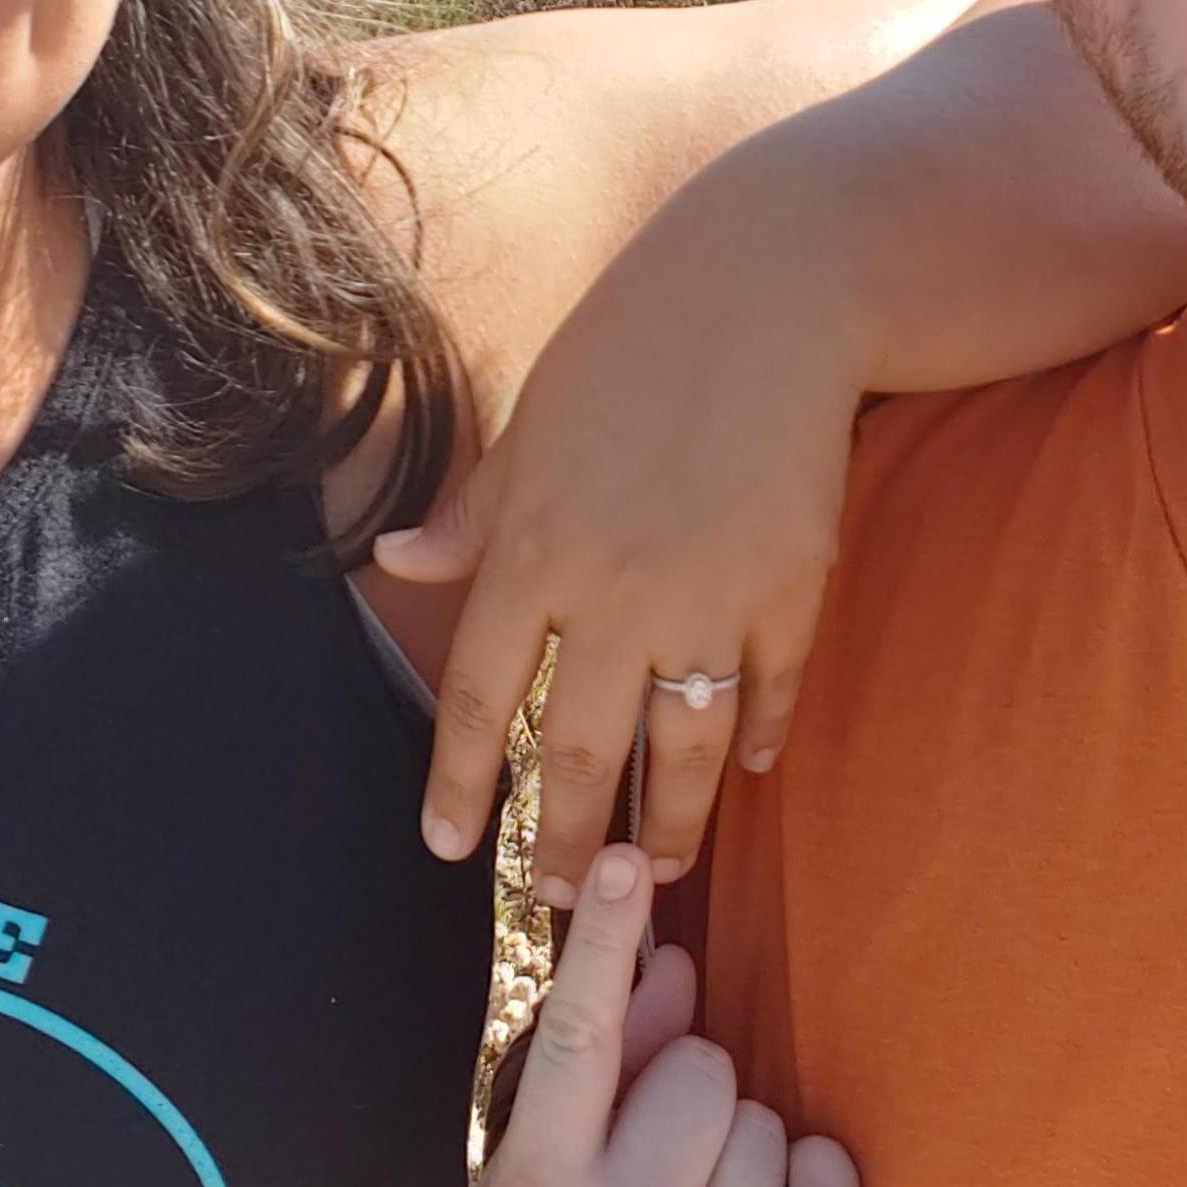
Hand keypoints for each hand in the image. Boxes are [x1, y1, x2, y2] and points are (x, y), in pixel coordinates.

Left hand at [382, 165, 863, 907]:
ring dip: (664, 824)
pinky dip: (755, 742)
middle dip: (558, 840)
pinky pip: (766, 696)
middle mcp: (612, 589)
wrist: (768, 288)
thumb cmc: (633, 345)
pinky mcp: (791, 589)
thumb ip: (471, 512)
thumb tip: (394, 562)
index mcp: (530, 546)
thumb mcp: (531, 423)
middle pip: (573, 750)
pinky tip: (743, 773)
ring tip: (653, 870)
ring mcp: (709, 597)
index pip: (473, 698)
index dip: (456, 784)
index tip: (446, 846)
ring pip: (677, 750)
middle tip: (556, 897)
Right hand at [435, 845, 859, 1186]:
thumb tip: (670, 959)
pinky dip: (806, 1181)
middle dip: (680, 1082)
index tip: (621, 863)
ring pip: (762, 1119)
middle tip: (649, 1142)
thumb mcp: (521, 1181)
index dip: (603, 941)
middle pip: (701, 1068)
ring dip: (733, 1138)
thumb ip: (598, 1069)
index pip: (580, 1036)